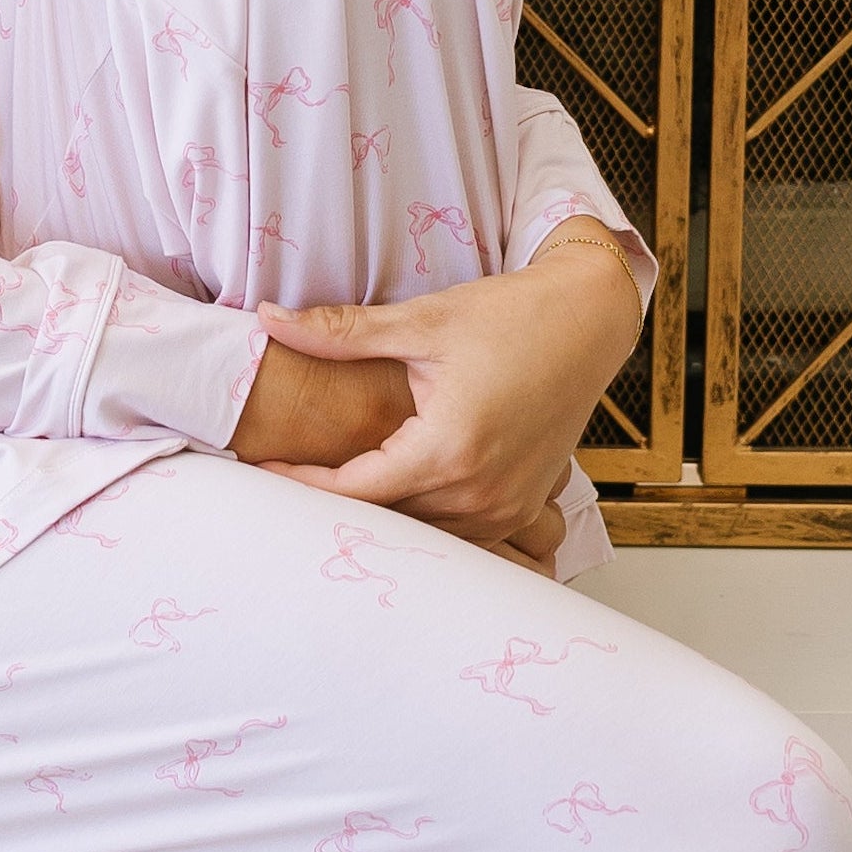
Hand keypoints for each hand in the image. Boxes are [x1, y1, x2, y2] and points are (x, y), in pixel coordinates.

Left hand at [236, 233, 640, 557]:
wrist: (588, 320)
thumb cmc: (511, 317)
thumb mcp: (420, 322)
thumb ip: (341, 332)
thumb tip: (269, 318)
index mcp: (448, 450)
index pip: (355, 490)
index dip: (303, 483)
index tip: (263, 469)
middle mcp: (480, 491)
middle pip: (387, 519)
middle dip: (338, 503)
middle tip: (286, 484)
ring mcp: (506, 506)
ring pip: (424, 534)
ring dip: (383, 516)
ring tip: (336, 492)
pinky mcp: (523, 504)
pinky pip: (460, 534)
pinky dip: (425, 520)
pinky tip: (397, 497)